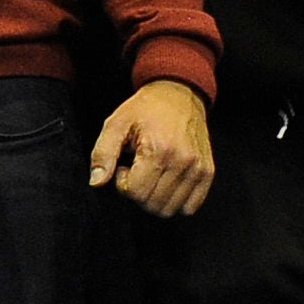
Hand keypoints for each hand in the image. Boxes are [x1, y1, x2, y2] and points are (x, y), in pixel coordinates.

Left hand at [88, 79, 214, 217]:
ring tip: (152, 173)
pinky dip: (175, 201)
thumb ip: (102, 154)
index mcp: (158, 150)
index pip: (136, 192)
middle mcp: (182, 162)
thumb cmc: (146, 109)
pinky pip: (190, 207)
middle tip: (137, 170)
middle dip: (138, 192)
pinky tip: (166, 180)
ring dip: (155, 197)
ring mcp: (198, 169)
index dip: (123, 183)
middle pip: (152, 204)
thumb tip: (96, 182)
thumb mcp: (116, 124)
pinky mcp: (207, 173)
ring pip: (170, 209)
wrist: (178, 95)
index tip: (125, 166)